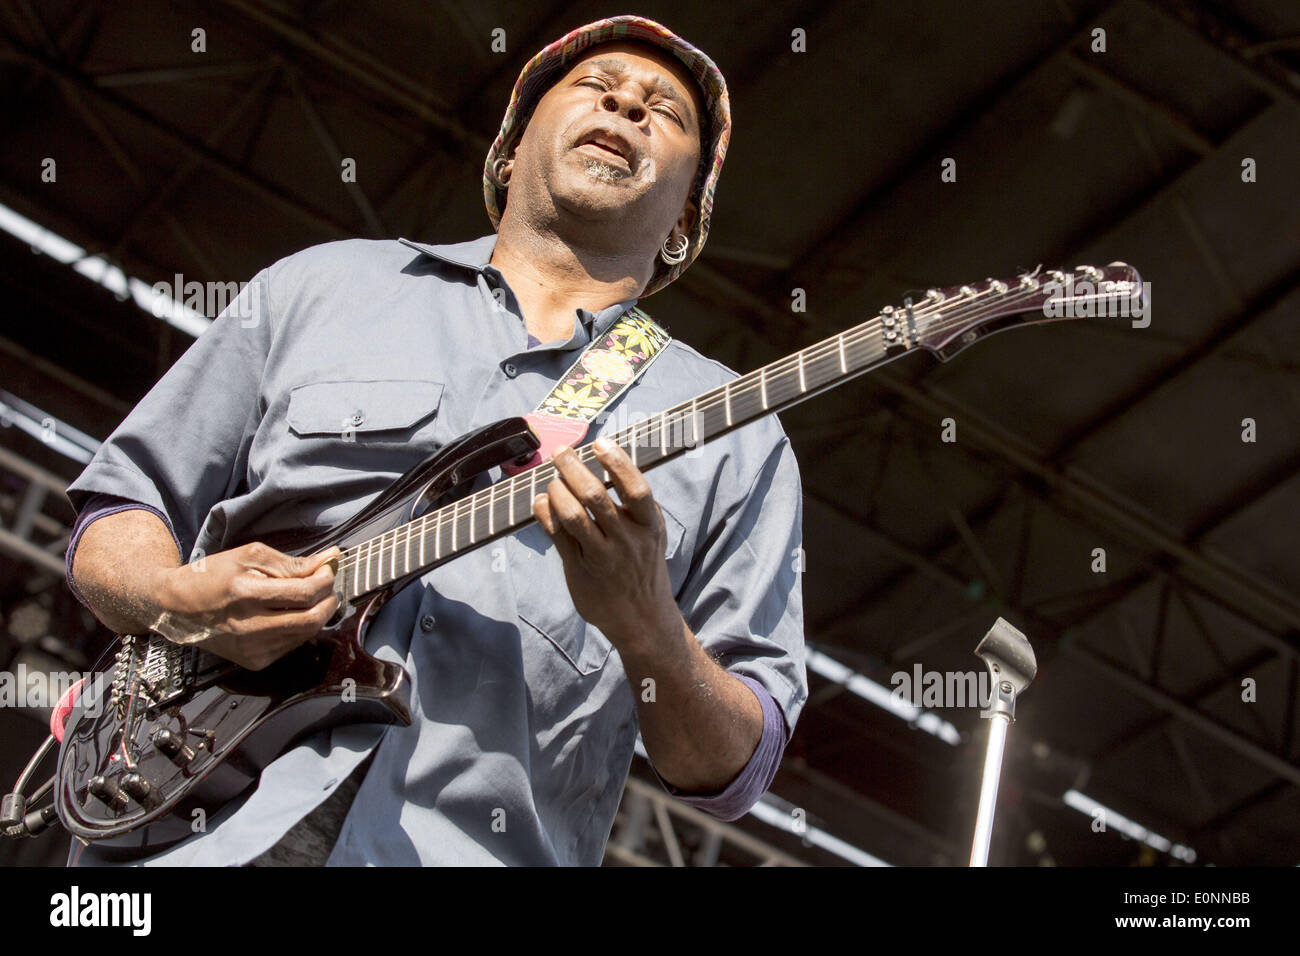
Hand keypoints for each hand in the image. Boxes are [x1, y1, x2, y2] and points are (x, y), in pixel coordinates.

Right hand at [151, 542, 340, 670]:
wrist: (177, 607)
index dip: (326, 579)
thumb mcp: (249, 556)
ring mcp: (253, 649)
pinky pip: (293, 645)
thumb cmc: (212, 576)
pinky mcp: (255, 662)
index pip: (305, 593)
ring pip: (306, 634)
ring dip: (318, 613)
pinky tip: (291, 613)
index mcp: (246, 594)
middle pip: (312, 619)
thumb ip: (292, 562)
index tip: (329, 568)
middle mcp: (250, 627)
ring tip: (310, 596)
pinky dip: (300, 627)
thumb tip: (330, 559)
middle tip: (328, 584)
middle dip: (330, 599)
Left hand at [531, 438, 681, 651]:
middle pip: (595, 496)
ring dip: (557, 490)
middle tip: (561, 452)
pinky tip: (542, 502)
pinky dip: (545, 513)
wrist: (642, 620)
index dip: (617, 462)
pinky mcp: (578, 569)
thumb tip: (617, 467)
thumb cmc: (644, 567)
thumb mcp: (653, 536)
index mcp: (649, 527)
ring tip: (553, 480)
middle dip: (573, 468)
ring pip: (572, 515)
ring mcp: (601, 557)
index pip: (635, 488)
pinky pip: (557, 535)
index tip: (600, 443)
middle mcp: (626, 541)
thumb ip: (638, 507)